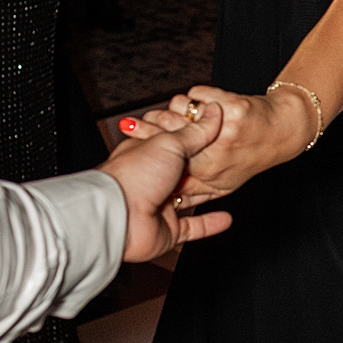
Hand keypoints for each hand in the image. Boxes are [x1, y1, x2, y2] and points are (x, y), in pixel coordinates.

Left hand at [101, 103, 231, 259]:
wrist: (117, 215)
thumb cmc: (133, 175)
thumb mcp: (169, 142)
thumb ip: (195, 132)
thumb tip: (212, 113)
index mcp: (148, 154)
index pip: (176, 143)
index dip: (196, 138)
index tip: (216, 132)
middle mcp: (153, 179)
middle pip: (184, 172)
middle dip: (203, 168)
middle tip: (226, 159)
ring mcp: (160, 205)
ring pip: (189, 200)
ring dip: (206, 195)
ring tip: (224, 187)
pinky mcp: (167, 229)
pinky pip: (193, 226)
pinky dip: (209, 223)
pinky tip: (225, 218)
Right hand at [119, 86, 311, 202]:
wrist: (284, 131)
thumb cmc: (248, 155)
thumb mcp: (222, 182)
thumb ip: (193, 189)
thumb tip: (161, 193)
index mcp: (208, 177)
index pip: (165, 158)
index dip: (144, 139)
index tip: (130, 129)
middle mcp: (215, 159)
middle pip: (166, 129)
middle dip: (157, 118)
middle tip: (161, 116)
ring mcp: (225, 133)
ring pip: (180, 106)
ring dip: (183, 105)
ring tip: (196, 112)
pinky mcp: (234, 110)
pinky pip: (198, 92)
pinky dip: (201, 93)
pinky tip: (209, 101)